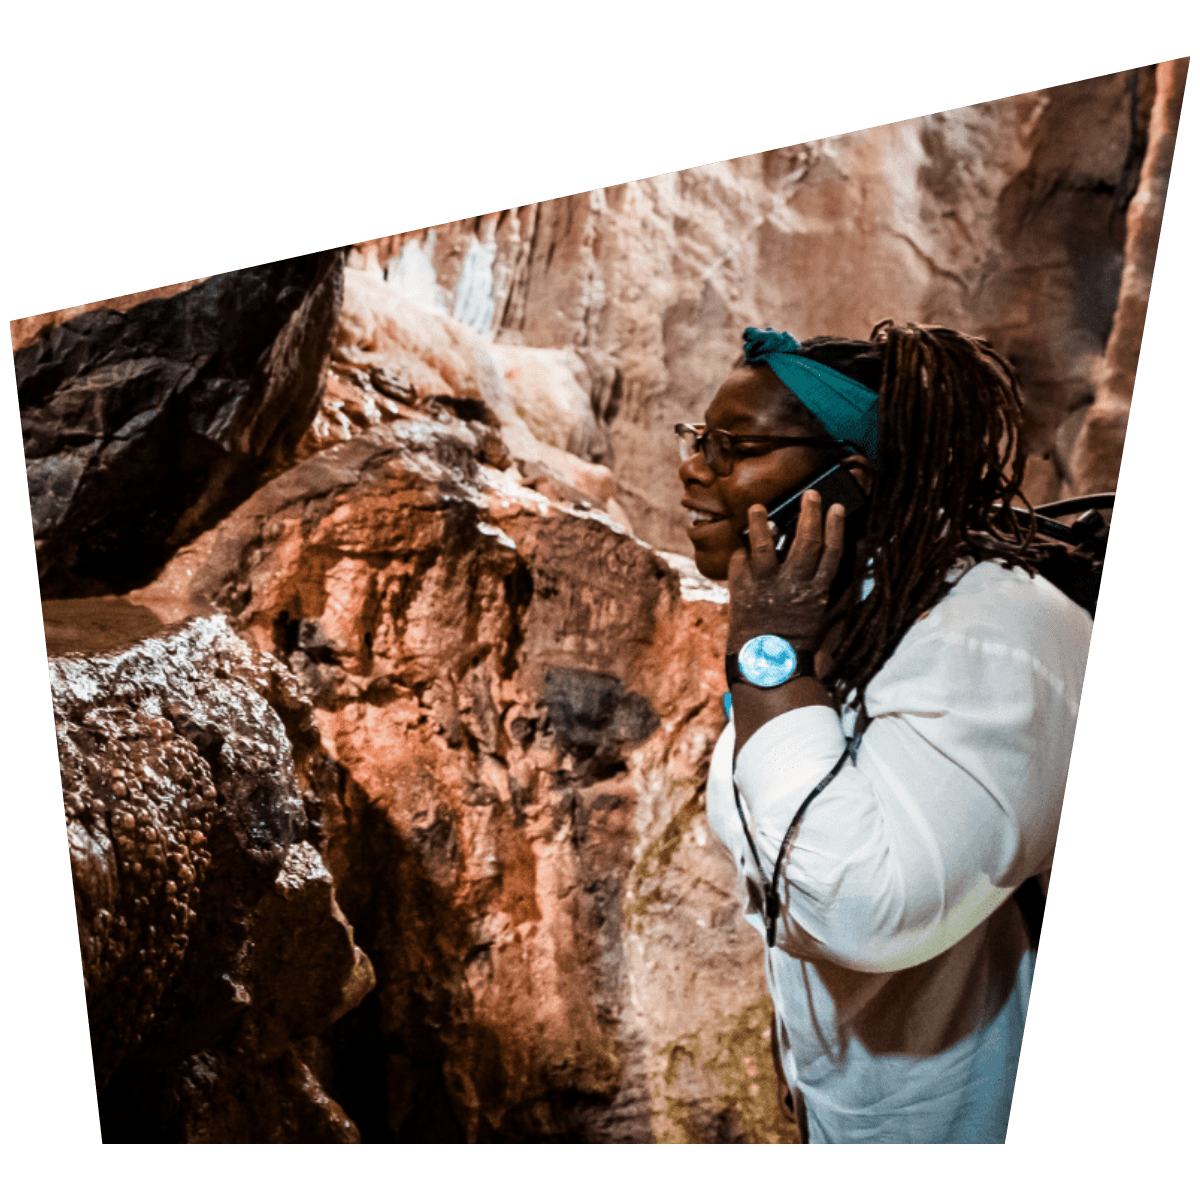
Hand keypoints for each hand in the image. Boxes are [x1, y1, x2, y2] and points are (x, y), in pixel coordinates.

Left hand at [727, 490, 845, 651]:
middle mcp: (794, 585)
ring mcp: (766, 587)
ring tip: (758, 506)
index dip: (835, 528)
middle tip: (809, 494)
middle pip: (805, 542)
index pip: (831, 553)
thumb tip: (826, 560)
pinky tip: (741, 545)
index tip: (836, 507)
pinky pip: (740, 563)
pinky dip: (740, 553)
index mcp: (817, 593)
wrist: (767, 664)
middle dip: (809, 514)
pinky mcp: (743, 591)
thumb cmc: (796, 643)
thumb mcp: (819, 616)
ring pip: (765, 547)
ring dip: (761, 523)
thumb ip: (820, 588)